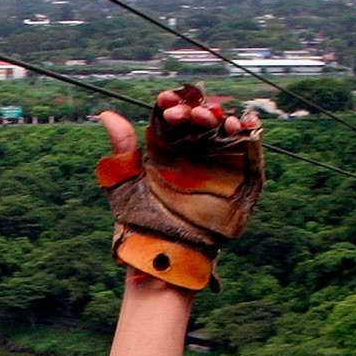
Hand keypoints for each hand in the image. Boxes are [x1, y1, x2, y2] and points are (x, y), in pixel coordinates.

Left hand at [98, 84, 263, 288]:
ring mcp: (218, 161)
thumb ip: (122, 149)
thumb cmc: (141, 222)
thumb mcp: (125, 183)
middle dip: (196, 111)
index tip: (165, 101)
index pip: (174, 116)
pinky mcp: (240, 176)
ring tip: (213, 119)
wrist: (166, 254)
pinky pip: (248, 148)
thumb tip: (106, 114)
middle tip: (189, 116)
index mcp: (168, 147)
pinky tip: (243, 122)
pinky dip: (249, 130)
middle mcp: (194, 151)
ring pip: (225, 129)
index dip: (172, 103)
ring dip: (222, 117)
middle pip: (201, 119)